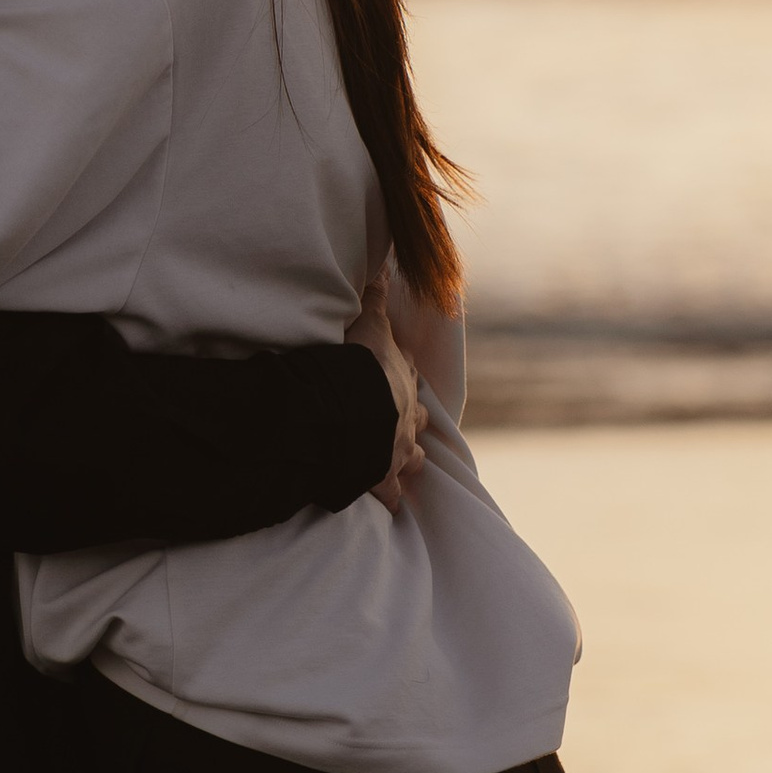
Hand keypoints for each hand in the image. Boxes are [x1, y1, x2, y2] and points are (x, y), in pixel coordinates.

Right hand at [347, 266, 424, 513]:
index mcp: (400, 379)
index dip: (404, 374)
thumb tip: (387, 264)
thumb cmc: (359, 365)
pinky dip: (391, 499)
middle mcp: (406, 416)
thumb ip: (375, 298)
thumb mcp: (369, 325)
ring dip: (409, 459)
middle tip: (407, 423)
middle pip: (416, 419)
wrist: (356, 411)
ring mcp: (398, 449)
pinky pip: (390, 494)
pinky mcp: (383, 478)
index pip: (406, 374)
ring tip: (405, 464)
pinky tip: (392, 507)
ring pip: (413, 458)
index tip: (403, 375)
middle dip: (412, 421)